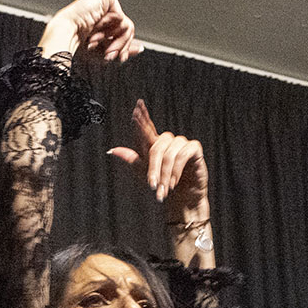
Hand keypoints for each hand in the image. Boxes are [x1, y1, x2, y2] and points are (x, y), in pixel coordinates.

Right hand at [38, 0, 141, 60]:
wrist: (67, 35)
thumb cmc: (80, 45)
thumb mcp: (107, 52)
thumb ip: (124, 49)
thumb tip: (140, 48)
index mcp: (107, 21)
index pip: (126, 33)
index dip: (122, 48)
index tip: (109, 56)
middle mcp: (107, 10)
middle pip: (129, 30)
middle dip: (119, 46)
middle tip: (106, 52)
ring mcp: (107, 1)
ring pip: (128, 25)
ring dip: (115, 39)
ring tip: (98, 39)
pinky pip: (121, 16)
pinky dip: (110, 27)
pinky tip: (97, 26)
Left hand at [109, 99, 209, 221]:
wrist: (183, 200)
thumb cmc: (164, 186)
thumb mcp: (144, 174)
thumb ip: (132, 160)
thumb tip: (112, 150)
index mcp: (156, 144)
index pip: (148, 127)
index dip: (143, 117)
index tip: (137, 106)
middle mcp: (169, 141)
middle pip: (155, 146)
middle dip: (152, 168)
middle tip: (151, 186)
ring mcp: (182, 144)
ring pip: (168, 153)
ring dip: (165, 174)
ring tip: (163, 189)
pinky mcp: (194, 149)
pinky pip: (182, 155)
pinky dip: (176, 170)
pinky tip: (174, 182)